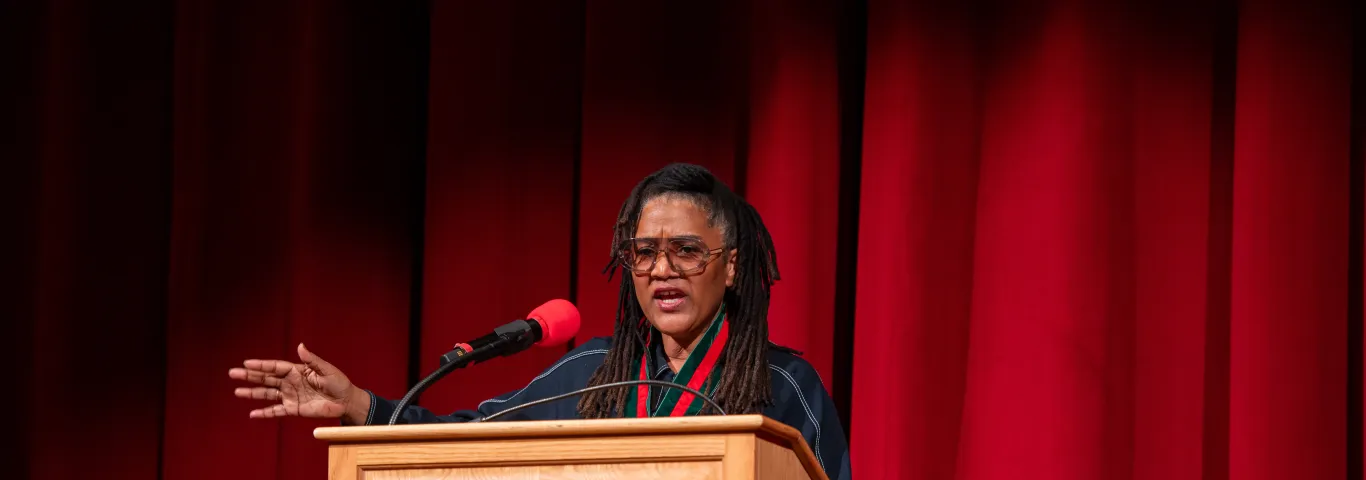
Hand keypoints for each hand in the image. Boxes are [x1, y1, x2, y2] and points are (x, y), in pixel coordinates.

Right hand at [228, 343, 369, 422]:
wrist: (345, 401)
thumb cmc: (338, 382)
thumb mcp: (326, 369)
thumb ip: (312, 360)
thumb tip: (300, 346)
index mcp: (297, 370)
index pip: (275, 367)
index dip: (261, 365)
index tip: (246, 363)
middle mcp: (290, 382)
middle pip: (266, 378)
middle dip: (249, 376)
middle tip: (232, 373)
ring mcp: (290, 396)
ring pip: (267, 394)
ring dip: (252, 393)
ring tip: (237, 392)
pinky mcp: (293, 409)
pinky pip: (276, 411)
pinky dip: (264, 413)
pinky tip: (252, 414)